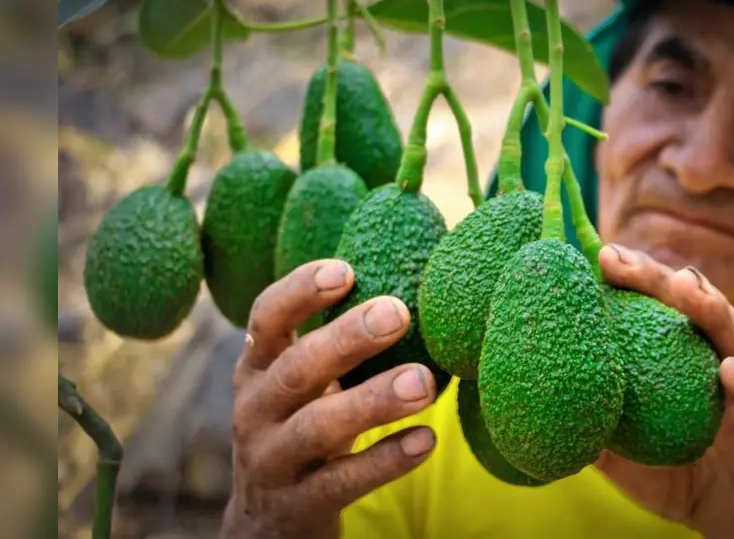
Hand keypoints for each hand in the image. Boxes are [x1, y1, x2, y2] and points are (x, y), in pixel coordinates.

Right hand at [220, 259, 439, 538]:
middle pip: (295, 368)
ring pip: (317, 427)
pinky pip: (341, 481)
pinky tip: (426, 440)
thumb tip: (411, 284)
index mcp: (258, 368)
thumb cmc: (302, 428)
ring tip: (424, 382)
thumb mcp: (303, 385)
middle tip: (399, 313)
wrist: (267, 523)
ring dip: (373, 401)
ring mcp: (271, 460)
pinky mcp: (297, 506)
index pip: (266, 318)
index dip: (300, 291)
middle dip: (346, 338)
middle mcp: (255, 410)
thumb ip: (335, 344)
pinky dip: (385, 460)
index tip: (346, 271)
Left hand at [593, 244, 733, 538]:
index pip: (655, 306)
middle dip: (655, 276)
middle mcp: (715, 360)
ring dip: (709, 308)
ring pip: (733, 336)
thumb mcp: (620, 451)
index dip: (627, 280)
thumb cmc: (673, 476)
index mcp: (680, 358)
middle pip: (690, 306)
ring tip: (684, 285)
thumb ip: (589, 425)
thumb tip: (535, 407)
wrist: (726, 522)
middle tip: (615, 257)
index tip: (590, 256)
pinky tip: (730, 371)